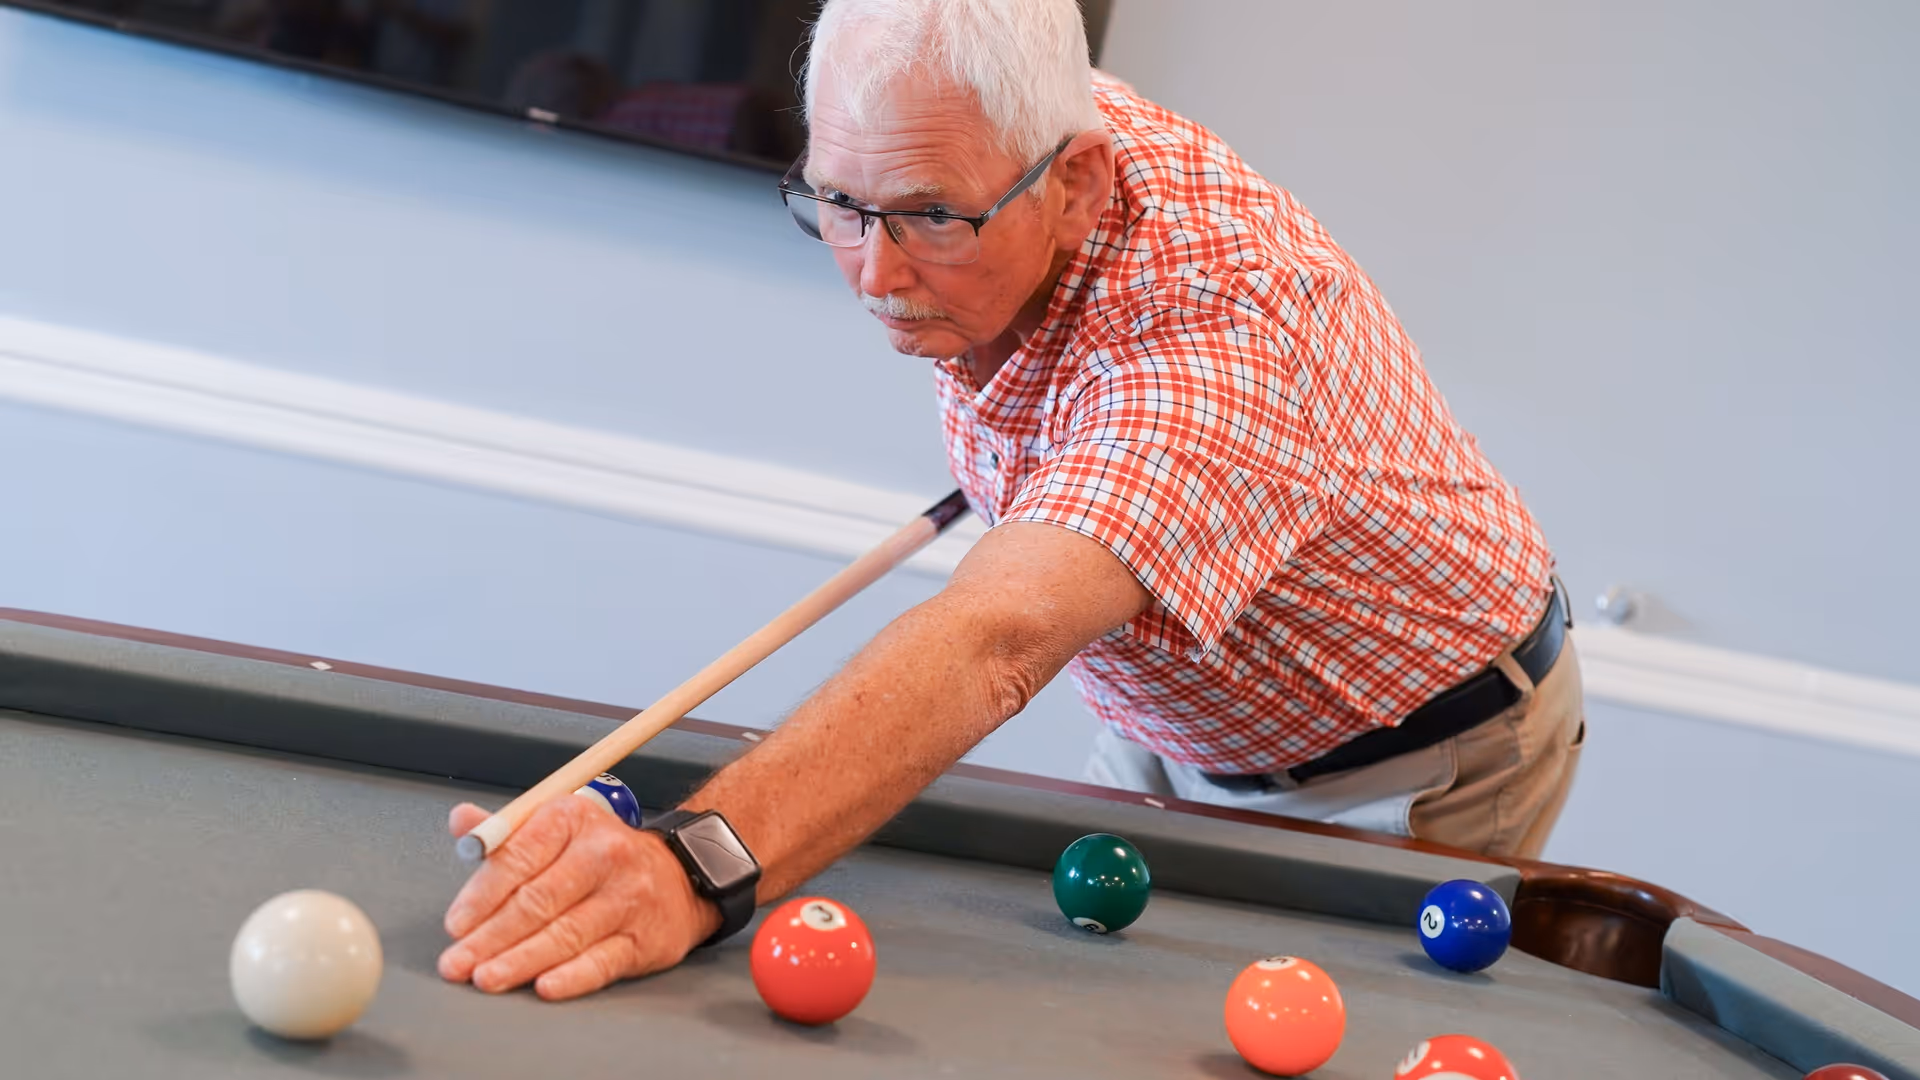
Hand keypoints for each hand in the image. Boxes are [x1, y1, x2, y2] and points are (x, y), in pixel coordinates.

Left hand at [438, 796, 722, 999]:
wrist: (676, 876)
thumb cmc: (601, 856)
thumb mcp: (556, 829)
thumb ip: (506, 832)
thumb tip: (462, 822)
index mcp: (574, 819)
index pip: (519, 857)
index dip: (482, 895)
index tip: (457, 924)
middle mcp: (605, 853)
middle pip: (539, 900)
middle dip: (491, 937)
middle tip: (458, 963)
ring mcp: (628, 897)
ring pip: (566, 934)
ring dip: (520, 961)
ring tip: (488, 978)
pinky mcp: (645, 937)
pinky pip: (602, 961)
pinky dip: (572, 976)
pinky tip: (545, 986)